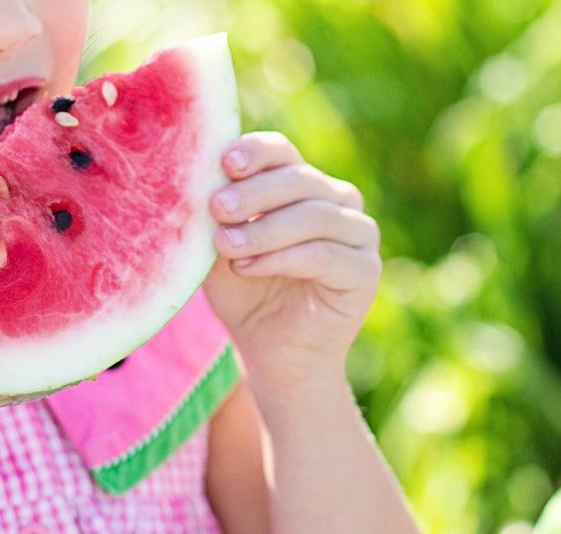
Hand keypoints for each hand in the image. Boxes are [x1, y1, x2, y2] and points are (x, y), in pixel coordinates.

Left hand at [203, 132, 381, 389]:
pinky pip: (325, 254)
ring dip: (264, 229)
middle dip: (254, 193)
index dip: (256, 152)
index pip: (282, 152)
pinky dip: (282, 258)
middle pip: (299, 179)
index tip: (224, 162)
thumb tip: (195, 179)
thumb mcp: (220, 249)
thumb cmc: (243, 294)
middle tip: (217, 207)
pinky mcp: (365, 270)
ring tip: (226, 245)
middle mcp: (336, 201)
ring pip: (313, 215)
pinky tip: (247, 267)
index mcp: (301, 184)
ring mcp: (358, 234)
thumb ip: (215, 216)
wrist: (271, 354)